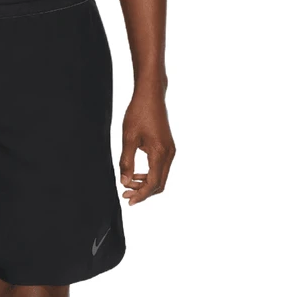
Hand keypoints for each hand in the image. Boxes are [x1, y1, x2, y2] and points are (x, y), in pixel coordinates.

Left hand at [119, 90, 175, 204]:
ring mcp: (170, 150)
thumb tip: (125, 182)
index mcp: (159, 153)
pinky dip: (149, 175)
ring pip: (160, 177)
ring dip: (146, 184)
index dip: (140, 195)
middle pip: (159, 184)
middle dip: (143, 192)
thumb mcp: (128, 138)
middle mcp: (169, 153)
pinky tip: (136, 175)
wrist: (151, 96)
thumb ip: (126, 162)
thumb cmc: (138, 113)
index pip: (152, 183)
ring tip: (128, 185)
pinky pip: (161, 168)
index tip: (128, 200)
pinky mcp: (168, 147)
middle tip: (126, 195)